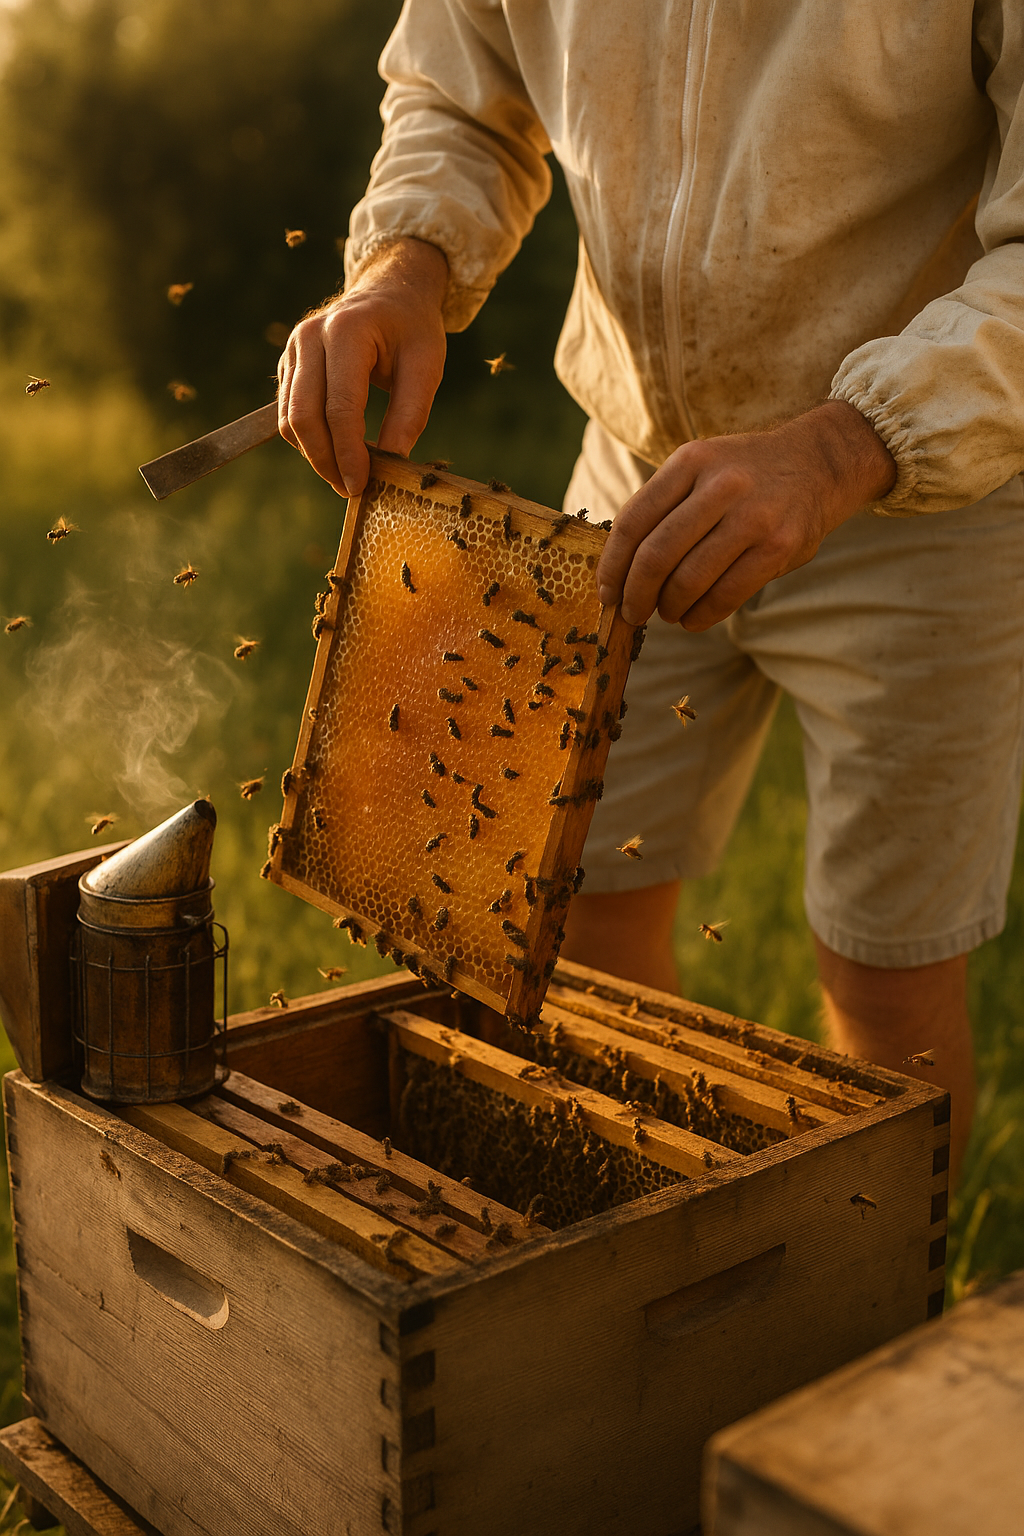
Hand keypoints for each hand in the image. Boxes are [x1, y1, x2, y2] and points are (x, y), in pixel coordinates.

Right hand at [277, 237, 448, 497]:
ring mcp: (293, 350)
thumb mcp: (426, 365)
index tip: (361, 485)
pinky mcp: (288, 364)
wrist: (389, 292)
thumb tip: (391, 463)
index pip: (339, 407)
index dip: (347, 453)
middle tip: (351, 489)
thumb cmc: (412, 328)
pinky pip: (288, 412)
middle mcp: (309, 337)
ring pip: (289, 419)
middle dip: (325, 461)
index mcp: (346, 332)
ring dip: (315, 455)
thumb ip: (410, 413)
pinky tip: (337, 452)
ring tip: (346, 475)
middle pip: (303, 416)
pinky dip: (309, 440)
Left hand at [596, 402, 896, 630]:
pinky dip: (701, 616)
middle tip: (632, 612)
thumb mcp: (700, 468)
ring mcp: (753, 516)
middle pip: (656, 555)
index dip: (612, 565)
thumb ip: (663, 507)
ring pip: (689, 580)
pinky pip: (725, 595)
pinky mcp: (779, 546)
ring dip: (669, 608)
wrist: (818, 463)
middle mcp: (721, 485)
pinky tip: (693, 618)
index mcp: (690, 461)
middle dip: (636, 595)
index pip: (632, 521)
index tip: (607, 592)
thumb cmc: (743, 476)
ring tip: (668, 613)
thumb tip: (618, 570)